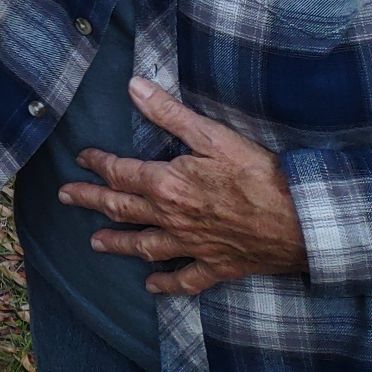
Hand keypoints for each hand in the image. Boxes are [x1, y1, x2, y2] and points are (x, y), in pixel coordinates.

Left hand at [62, 76, 308, 293]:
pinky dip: (167, 284)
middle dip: (90, 200)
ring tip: (95, 243)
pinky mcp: (217, 266)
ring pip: (145, 246)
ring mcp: (193, 245)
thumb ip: (169, 112)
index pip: (120, 171)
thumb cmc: (261, 175)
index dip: (97, 163)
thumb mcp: (213, 135)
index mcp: (167, 184)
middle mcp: (172, 217)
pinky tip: (152, 286)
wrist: (304, 221)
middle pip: (120, 208)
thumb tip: (133, 86)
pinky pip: (185, 280)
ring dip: (117, 243)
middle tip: (66, 197)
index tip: (81, 158)